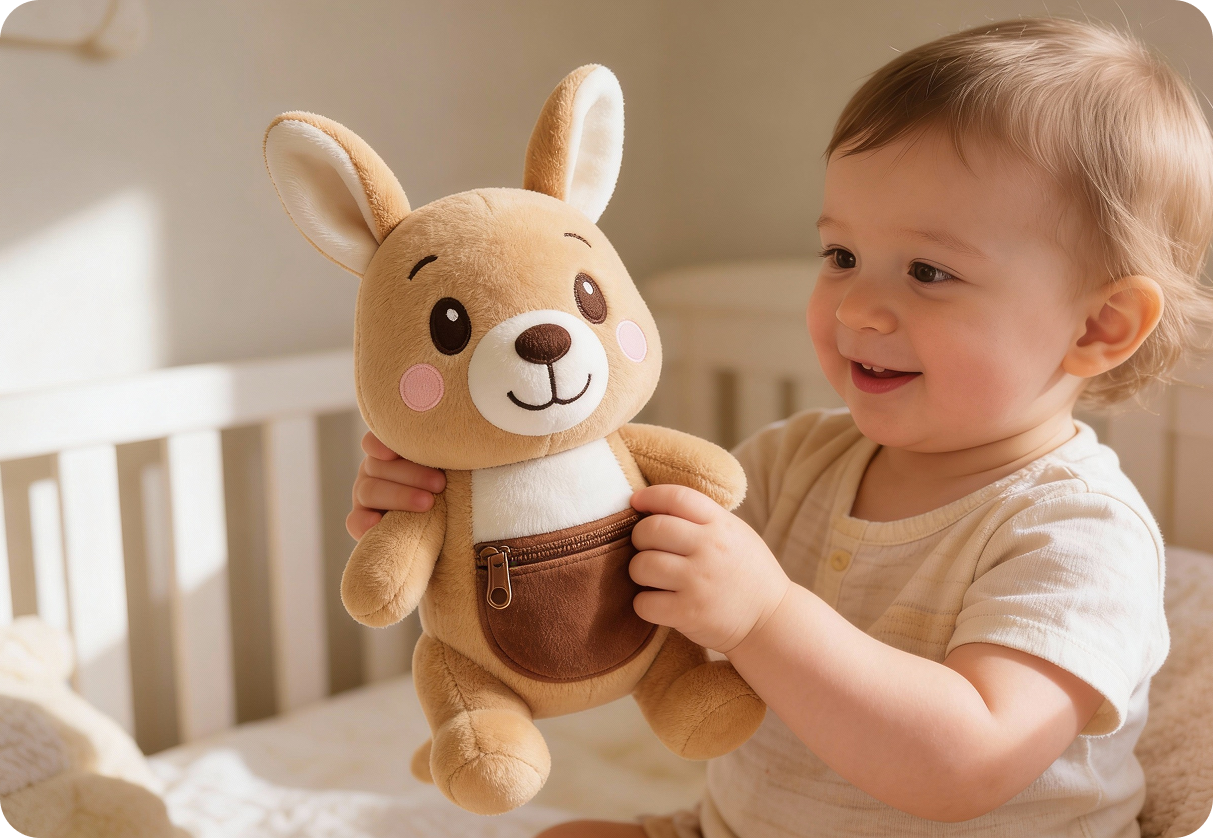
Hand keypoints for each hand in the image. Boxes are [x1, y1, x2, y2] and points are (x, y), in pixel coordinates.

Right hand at [347, 431, 446, 539]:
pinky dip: (363, 522)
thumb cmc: (455, 484)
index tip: (396, 450)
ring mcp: (366, 495)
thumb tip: (469, 435)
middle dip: (410, 474)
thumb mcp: (451, 464)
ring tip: (427, 504)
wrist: (451, 524)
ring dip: (398, 496)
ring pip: (369, 491)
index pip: (375, 440)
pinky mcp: (363, 521)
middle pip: (377, 465)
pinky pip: (354, 521)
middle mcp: (375, 469)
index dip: (381, 442)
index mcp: (391, 451)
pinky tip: (377, 523)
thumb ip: (448, 449)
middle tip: (440, 484)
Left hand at [629, 484, 790, 653]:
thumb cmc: (747, 573)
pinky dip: (644, 604)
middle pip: (651, 530)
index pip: (677, 497)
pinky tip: (658, 602)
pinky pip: (643, 603)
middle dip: (639, 538)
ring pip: (641, 566)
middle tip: (647, 548)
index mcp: (721, 525)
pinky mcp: (689, 613)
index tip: (637, 502)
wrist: (772, 620)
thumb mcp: (736, 534)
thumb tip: (655, 506)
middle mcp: (710, 549)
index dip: (650, 496)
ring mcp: (698, 582)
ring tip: (652, 577)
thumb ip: (702, 519)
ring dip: (639, 571)